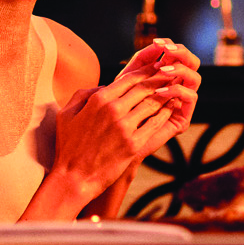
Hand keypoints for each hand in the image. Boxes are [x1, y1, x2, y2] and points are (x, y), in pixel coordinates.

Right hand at [42, 40, 200, 209]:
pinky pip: (155, 124)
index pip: (129, 78)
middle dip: (160, 78)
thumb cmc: (69, 147)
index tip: (156, 66)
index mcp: (98, 100)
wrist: (74, 178)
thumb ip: (84, 94)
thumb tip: (104, 86)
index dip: (146, 70)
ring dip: (166, 94)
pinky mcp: (133, 144)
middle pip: (144, 88)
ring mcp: (124, 127)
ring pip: (152, 104)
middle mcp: (113, 109)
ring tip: (176, 87)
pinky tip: (172, 108)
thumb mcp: (67, 114)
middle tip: (173, 72)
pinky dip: (166, 113)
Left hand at [117, 39, 200, 159]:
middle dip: (182, 53)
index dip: (170, 46)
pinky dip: (178, 89)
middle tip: (169, 50)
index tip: (159, 42)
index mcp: (165, 76)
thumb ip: (141, 61)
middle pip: (191, 62)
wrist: (113, 141)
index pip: (176, 54)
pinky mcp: (182, 118)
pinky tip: (161, 90)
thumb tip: (158, 43)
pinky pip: (191, 97)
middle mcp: (177, 87)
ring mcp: (181, 103)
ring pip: (195, 77)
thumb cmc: (115, 109)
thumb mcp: (126, 80)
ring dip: (181, 69)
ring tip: (164, 69)